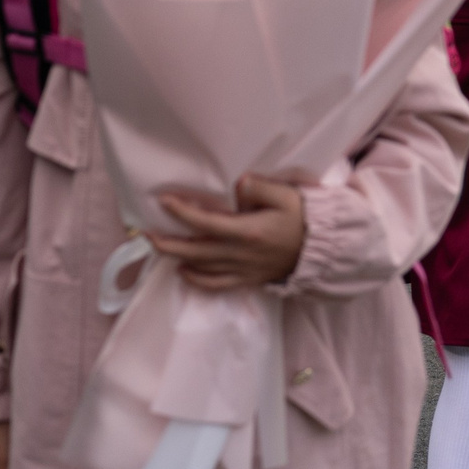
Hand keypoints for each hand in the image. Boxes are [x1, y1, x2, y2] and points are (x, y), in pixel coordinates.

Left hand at [149, 175, 306, 290]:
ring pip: (200, 267)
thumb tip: (237, 185)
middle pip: (194, 250)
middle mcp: (239, 253)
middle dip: (166, 242)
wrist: (323, 249)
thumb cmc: (304, 218)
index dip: (181, 212)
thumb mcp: (287, 195)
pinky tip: (184, 270)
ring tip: (160, 246)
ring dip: (177, 257)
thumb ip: (260, 187)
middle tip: (146, 233)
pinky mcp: (246, 279)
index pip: (205, 223)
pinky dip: (195, 279)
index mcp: (247, 231)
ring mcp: (241, 269)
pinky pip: (215, 284)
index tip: (164, 201)